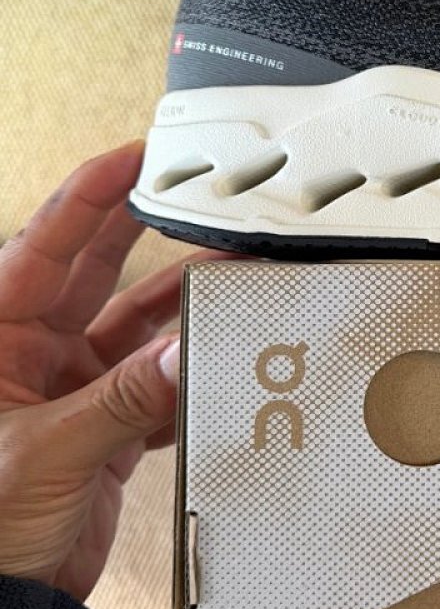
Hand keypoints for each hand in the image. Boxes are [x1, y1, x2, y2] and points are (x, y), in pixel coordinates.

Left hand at [0, 143, 233, 600]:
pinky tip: (222, 361)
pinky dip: (192, 374)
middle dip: (149, 234)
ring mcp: (73, 389)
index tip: (135, 155)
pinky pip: (159, 383)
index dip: (91, 196)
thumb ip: (122, 399)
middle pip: (98, 272)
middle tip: (196, 198)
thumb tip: (188, 351)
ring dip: (186, 309)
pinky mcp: (105, 428)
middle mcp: (33, 354)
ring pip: (140, 329)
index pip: (45, 247)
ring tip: (236, 284)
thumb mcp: (43, 453)